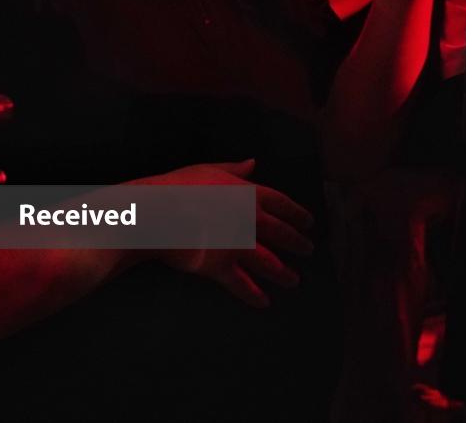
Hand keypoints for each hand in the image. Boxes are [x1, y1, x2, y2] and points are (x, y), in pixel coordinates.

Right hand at [149, 159, 315, 307]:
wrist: (156, 212)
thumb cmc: (178, 187)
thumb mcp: (209, 170)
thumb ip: (235, 169)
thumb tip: (253, 163)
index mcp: (249, 194)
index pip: (283, 205)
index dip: (298, 214)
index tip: (309, 223)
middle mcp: (249, 220)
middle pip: (281, 234)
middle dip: (297, 243)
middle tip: (309, 249)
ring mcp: (237, 245)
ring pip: (268, 262)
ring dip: (283, 273)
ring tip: (293, 280)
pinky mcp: (220, 266)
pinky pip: (242, 284)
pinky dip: (254, 295)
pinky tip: (264, 302)